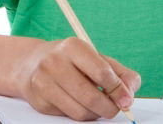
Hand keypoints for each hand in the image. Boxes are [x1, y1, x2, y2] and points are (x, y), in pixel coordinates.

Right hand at [15, 37, 141, 120]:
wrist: (32, 63)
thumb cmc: (72, 60)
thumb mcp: (96, 58)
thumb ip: (119, 73)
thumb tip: (130, 91)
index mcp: (73, 47)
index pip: (101, 72)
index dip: (118, 89)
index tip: (127, 100)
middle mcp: (55, 62)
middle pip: (90, 96)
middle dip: (109, 107)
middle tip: (116, 109)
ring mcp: (44, 83)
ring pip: (80, 112)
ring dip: (96, 114)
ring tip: (99, 106)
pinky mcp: (40, 102)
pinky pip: (68, 116)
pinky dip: (81, 115)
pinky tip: (81, 104)